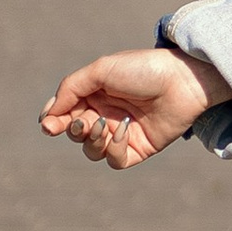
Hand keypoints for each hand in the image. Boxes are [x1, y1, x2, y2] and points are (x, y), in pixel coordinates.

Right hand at [41, 46, 223, 168]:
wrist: (183, 81)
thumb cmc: (143, 70)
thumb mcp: (101, 70)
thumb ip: (71, 88)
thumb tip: (49, 114)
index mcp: (95, 94)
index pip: (65, 112)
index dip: (53, 120)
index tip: (48, 124)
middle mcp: (106, 114)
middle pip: (75, 133)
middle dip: (72, 129)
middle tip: (81, 122)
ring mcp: (122, 133)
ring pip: (92, 150)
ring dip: (91, 141)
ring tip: (103, 125)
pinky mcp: (138, 149)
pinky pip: (114, 160)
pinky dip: (113, 148)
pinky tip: (123, 130)